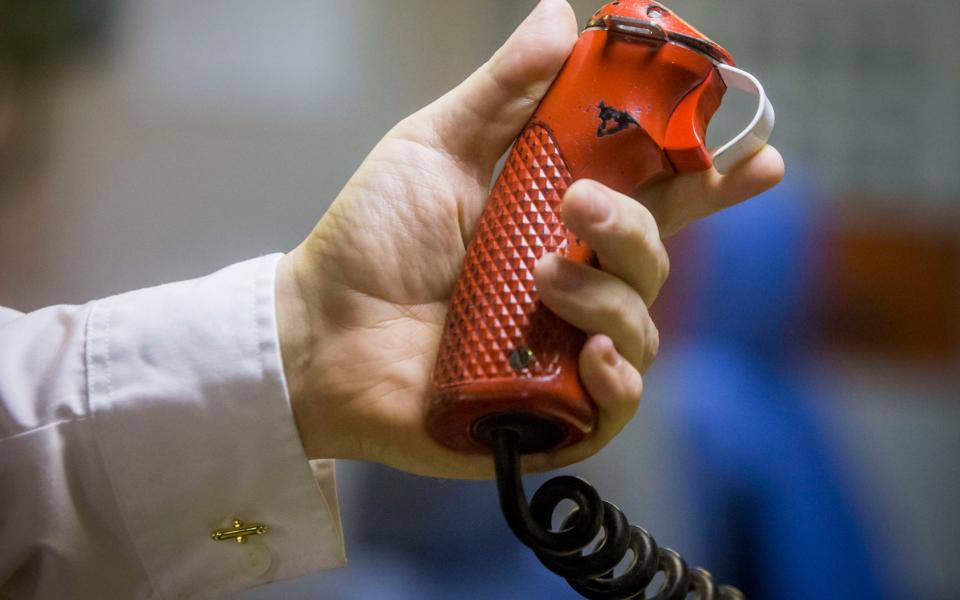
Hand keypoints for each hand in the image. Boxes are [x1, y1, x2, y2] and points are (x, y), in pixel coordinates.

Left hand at [276, 0, 782, 478]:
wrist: (314, 330)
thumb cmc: (370, 239)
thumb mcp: (433, 147)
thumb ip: (501, 92)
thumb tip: (560, 14)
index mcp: (555, 222)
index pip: (653, 199)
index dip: (710, 183)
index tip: (760, 159)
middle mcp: (570, 285)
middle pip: (653, 259)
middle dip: (637, 228)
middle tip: (582, 205)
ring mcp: (560, 351)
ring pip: (640, 328)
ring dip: (608, 295)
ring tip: (543, 277)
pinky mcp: (542, 411)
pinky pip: (615, 407)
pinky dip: (618, 382)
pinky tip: (592, 356)